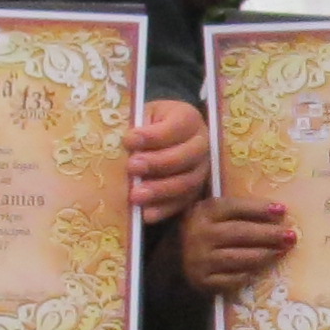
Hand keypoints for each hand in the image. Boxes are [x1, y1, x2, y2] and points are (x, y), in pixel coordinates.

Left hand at [129, 99, 207, 222]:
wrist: (164, 134)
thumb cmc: (151, 123)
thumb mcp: (144, 115)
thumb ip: (138, 126)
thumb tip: (129, 145)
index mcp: (189, 118)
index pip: (176, 127)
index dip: (153, 136)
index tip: (128, 140)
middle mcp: (201, 144)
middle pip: (186, 156)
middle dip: (157, 163)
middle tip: (132, 167)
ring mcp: (201, 169)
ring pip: (187, 182)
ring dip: (160, 190)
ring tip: (135, 195)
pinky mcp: (195, 191)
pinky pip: (184, 203)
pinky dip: (165, 210)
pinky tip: (146, 214)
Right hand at [176, 195, 295, 295]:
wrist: (173, 260)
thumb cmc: (202, 231)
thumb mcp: (211, 214)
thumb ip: (236, 210)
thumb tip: (277, 212)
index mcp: (203, 212)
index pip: (235, 207)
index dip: (259, 208)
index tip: (282, 210)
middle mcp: (200, 235)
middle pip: (241, 233)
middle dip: (269, 234)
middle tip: (291, 235)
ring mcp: (200, 260)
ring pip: (240, 258)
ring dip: (265, 255)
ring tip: (282, 251)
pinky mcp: (204, 282)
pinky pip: (233, 279)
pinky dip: (250, 274)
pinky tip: (262, 270)